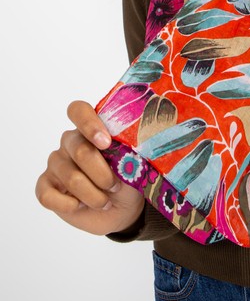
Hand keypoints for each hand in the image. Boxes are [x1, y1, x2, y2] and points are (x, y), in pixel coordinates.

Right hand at [35, 100, 144, 234]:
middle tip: (116, 186)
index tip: (106, 143)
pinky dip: (68, 205)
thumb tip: (128, 146)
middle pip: (81, 150)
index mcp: (91, 129)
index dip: (90, 124)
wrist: (121, 209)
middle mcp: (70, 142)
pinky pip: (47, 195)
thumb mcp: (133, 163)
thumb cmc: (127, 179)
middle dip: (103, 174)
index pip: (78, 110)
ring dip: (93, 195)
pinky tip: (80, 206)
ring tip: (105, 201)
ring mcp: (56, 163)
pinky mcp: (45, 186)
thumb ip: (126, 150)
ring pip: (71, 177)